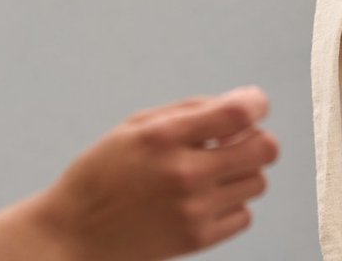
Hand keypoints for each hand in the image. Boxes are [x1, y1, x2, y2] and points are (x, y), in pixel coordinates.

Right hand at [34, 88, 277, 260]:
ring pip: (258, 182)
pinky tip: (203, 198)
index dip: (256, 102)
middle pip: (264, 149)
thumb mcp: (136, 126)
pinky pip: (245, 215)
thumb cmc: (106, 171)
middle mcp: (184, 173)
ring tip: (211, 171)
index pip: (237, 114)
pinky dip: (231, 204)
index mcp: (164, 137)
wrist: (77, 231)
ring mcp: (194, 210)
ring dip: (242, 172)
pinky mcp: (199, 239)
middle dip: (257, 138)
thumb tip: (243, 105)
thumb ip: (190, 111)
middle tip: (235, 140)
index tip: (254, 103)